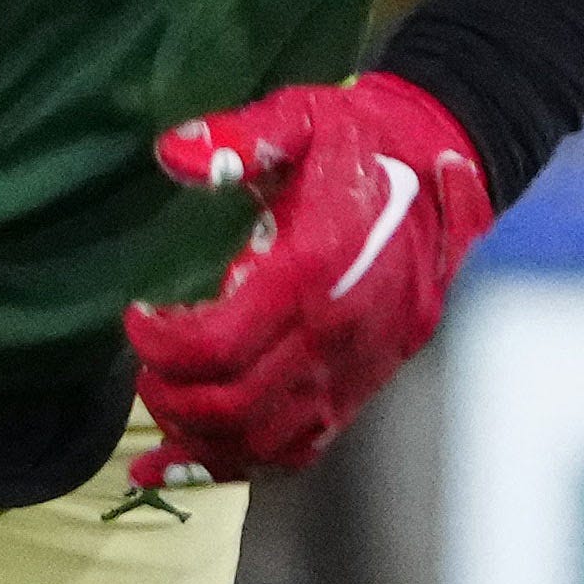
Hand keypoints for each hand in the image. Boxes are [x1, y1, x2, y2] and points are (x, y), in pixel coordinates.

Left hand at [120, 72, 493, 489]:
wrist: (446, 175)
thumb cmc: (364, 146)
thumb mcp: (303, 118)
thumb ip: (240, 138)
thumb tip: (171, 154)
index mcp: (312, 273)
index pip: (217, 345)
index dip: (159, 345)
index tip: (137, 318)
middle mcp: (333, 336)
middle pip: (231, 407)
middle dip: (169, 397)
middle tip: (144, 367)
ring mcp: (351, 372)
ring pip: (260, 443)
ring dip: (198, 437)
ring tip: (163, 403)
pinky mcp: (360, 390)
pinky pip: (297, 451)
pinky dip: (240, 464)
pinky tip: (194, 457)